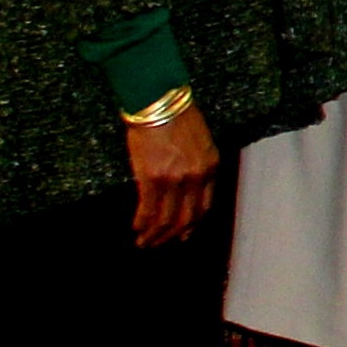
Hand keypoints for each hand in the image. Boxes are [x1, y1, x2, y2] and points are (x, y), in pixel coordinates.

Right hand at [123, 111, 217, 248]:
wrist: (159, 101)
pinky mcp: (152, 177)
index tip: (183, 234)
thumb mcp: (201, 141)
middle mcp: (196, 177)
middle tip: (158, 244)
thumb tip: (187, 185)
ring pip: (166, 219)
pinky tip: (135, 228)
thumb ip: (198, 164)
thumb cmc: (177, 115)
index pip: (204, 206)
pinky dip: (141, 222)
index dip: (193, 224)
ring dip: (154, 235)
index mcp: (210, 167)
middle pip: (186, 218)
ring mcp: (175, 179)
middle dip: (171, 236)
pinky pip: (148, 209)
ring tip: (143, 243)